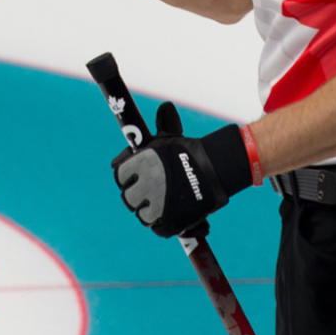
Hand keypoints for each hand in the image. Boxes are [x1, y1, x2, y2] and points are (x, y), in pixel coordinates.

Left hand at [113, 102, 252, 237]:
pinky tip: (166, 214)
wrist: (216, 169)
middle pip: (127, 198)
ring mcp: (157, 205)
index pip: (119, 175)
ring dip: (147, 211)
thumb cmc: (191, 152)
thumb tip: (165, 106)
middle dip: (135, 195)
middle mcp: (145, 184)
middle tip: (145, 193)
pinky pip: (156, 228)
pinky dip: (160, 224)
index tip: (131, 178)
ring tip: (158, 203)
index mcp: (141, 163)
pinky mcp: (170, 222)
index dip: (124, 177)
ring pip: (141, 215)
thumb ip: (161, 124)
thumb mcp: (172, 136)